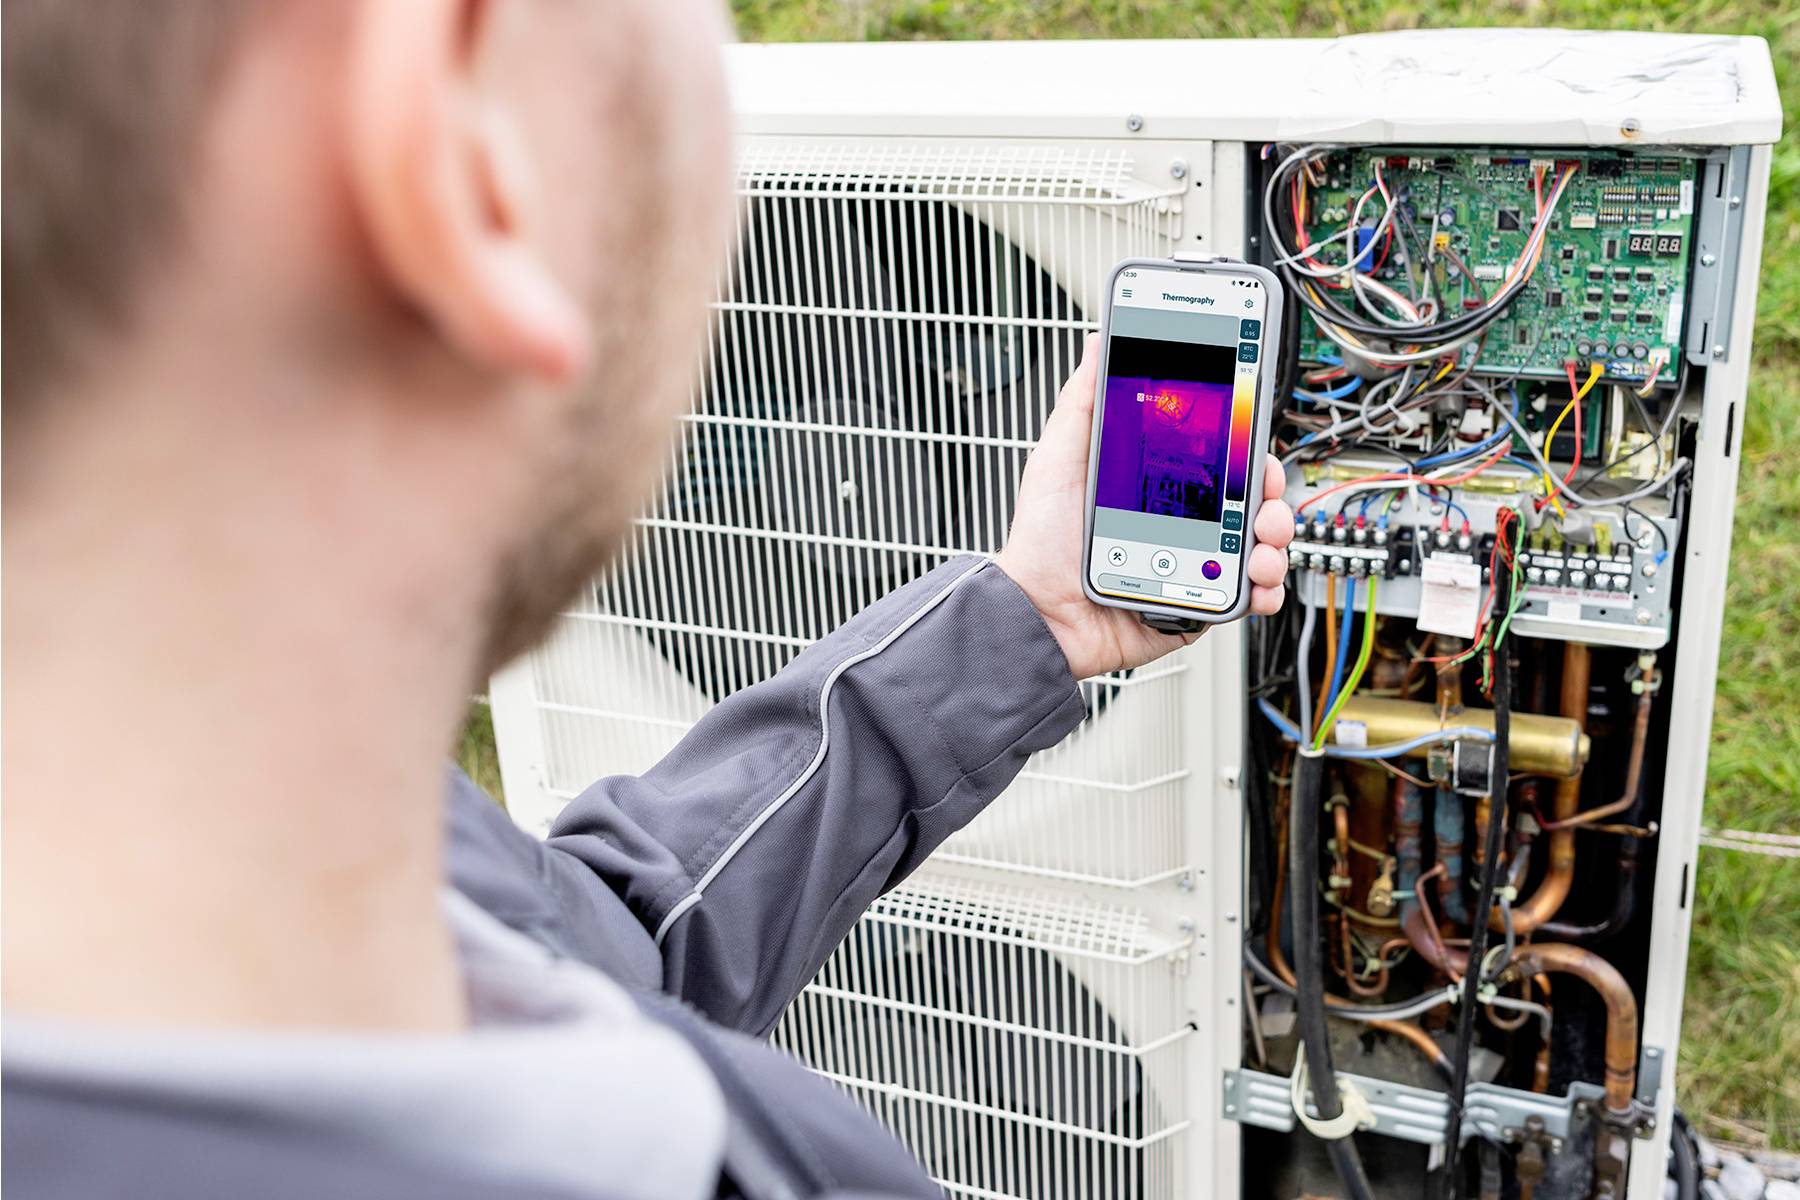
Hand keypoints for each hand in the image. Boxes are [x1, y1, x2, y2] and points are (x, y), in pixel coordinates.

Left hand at [994, 333, 1294, 679]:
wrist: (1036, 611)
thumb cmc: (1042, 540)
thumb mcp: (1059, 458)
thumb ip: (1084, 401)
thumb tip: (1098, 344)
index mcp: (1157, 485)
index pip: (1219, 456)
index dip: (1246, 444)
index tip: (1255, 435)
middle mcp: (1181, 522)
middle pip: (1250, 498)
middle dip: (1269, 491)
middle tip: (1262, 493)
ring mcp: (1192, 563)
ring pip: (1258, 545)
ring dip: (1273, 538)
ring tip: (1259, 543)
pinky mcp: (1195, 605)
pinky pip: (1244, 596)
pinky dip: (1263, 589)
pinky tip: (1255, 582)